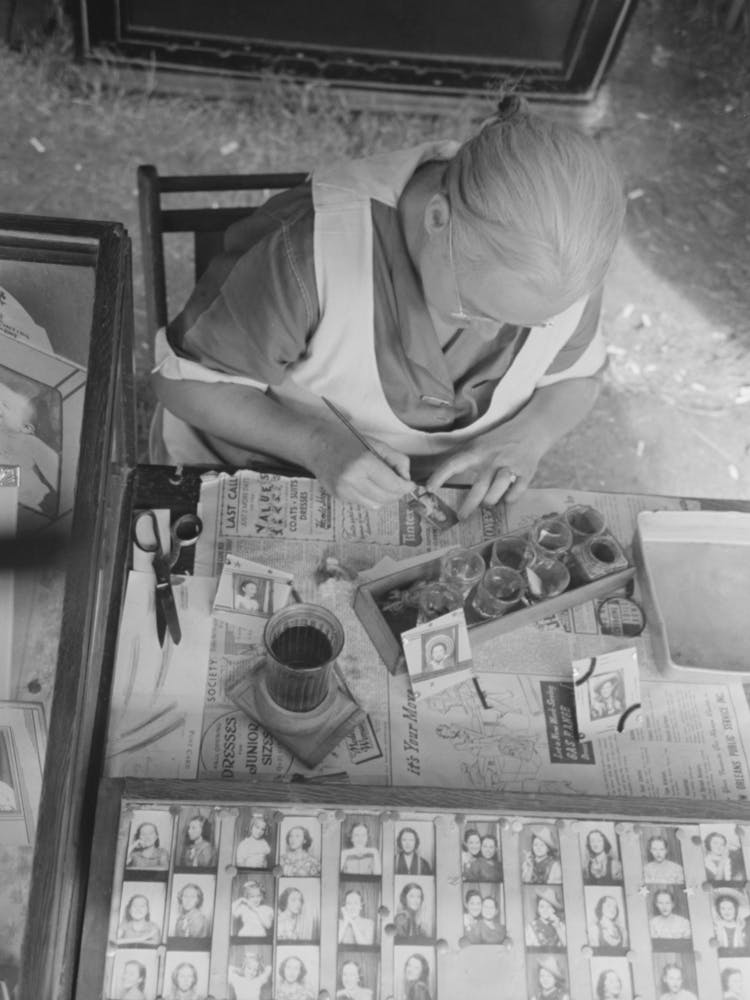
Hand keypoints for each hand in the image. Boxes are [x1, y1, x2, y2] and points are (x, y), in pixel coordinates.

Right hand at [309, 421, 413, 507]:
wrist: (317, 444)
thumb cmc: (348, 440)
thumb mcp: (377, 443)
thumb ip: (397, 460)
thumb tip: (406, 479)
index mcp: (364, 463)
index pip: (393, 485)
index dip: (406, 487)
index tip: (409, 484)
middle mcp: (352, 480)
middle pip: (386, 498)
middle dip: (397, 493)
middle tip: (399, 484)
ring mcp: (343, 490)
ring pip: (375, 505)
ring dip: (384, 497)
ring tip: (382, 484)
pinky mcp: (338, 497)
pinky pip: (362, 503)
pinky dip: (370, 496)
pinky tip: (365, 483)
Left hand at [425, 416, 546, 518]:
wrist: (531, 429)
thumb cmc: (499, 441)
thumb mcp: (479, 444)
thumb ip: (463, 460)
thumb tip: (440, 480)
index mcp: (477, 451)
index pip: (454, 464)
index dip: (440, 476)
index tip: (428, 489)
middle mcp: (493, 459)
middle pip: (479, 487)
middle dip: (469, 506)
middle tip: (461, 517)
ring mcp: (510, 466)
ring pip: (497, 491)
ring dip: (490, 502)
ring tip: (486, 505)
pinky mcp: (526, 472)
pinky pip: (516, 492)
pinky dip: (510, 499)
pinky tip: (505, 500)